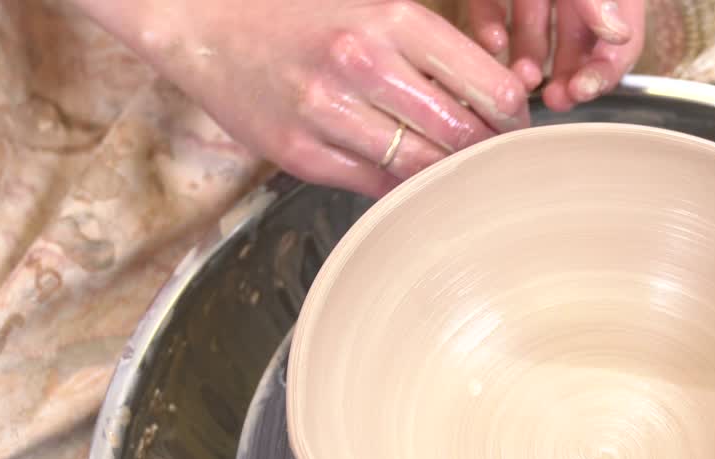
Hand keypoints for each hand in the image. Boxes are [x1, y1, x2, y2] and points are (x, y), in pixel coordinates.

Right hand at [70, 0, 531, 196]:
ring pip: (422, 168)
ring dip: (444, 173)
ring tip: (450, 165)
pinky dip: (398, 183)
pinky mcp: (300, 154)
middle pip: (463, 136)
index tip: (513, 125)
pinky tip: (401, 169)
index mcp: (392, 18)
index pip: (490, 88)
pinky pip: (375, 184)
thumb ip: (432, 48)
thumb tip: (496, 97)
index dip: (514, 117)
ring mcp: (327, 114)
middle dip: (485, 151)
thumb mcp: (373, 4)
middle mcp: (362, 65)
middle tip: (489, 155)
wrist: (200, 21)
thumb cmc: (297, 11)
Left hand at [466, 0, 645, 110]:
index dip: (603, 72)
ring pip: (532, 36)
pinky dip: (489, 30)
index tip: (581, 91)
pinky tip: (493, 44)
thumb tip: (617, 34)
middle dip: (565, 80)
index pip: (619, 44)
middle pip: (576, 49)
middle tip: (553, 101)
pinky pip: (491, 11)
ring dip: (527, 64)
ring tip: (521, 77)